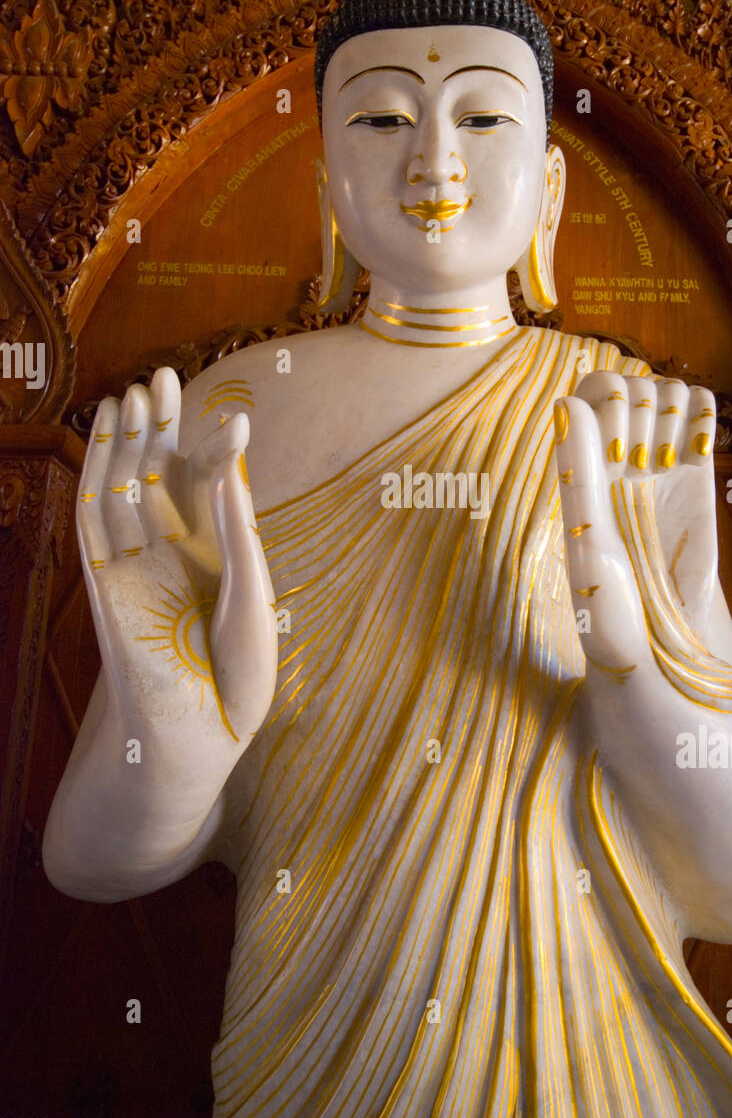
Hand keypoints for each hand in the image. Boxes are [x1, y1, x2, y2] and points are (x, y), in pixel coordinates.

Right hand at [77, 367, 276, 762]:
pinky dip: (96, 478)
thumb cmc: (234, 682)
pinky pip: (94, 522)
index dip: (216, 453)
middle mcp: (172, 557)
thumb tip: (231, 462)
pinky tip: (103, 441)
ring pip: (123, 490)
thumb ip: (237, 533)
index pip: (210, 492)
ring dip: (125, 444)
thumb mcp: (251, 601)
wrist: (194, 742)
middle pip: (160, 478)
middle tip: (163, 375)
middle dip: (161, 430)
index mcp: (214, 560)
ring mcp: (135, 568)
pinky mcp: (104, 585)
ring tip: (132, 393)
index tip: (236, 418)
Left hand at [553, 371, 717, 675]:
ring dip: (669, 407)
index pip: (589, 392)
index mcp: (580, 469)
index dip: (604, 398)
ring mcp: (658, 465)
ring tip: (665, 458)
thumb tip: (565, 401)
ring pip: (664, 392)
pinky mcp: (697, 475)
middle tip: (638, 461)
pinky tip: (695, 445)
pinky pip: (700, 412)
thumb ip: (578, 472)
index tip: (613, 443)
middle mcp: (617, 461)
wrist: (656, 645)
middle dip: (635, 406)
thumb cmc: (608, 608)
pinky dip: (701, 411)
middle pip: (629, 386)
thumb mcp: (588, 542)